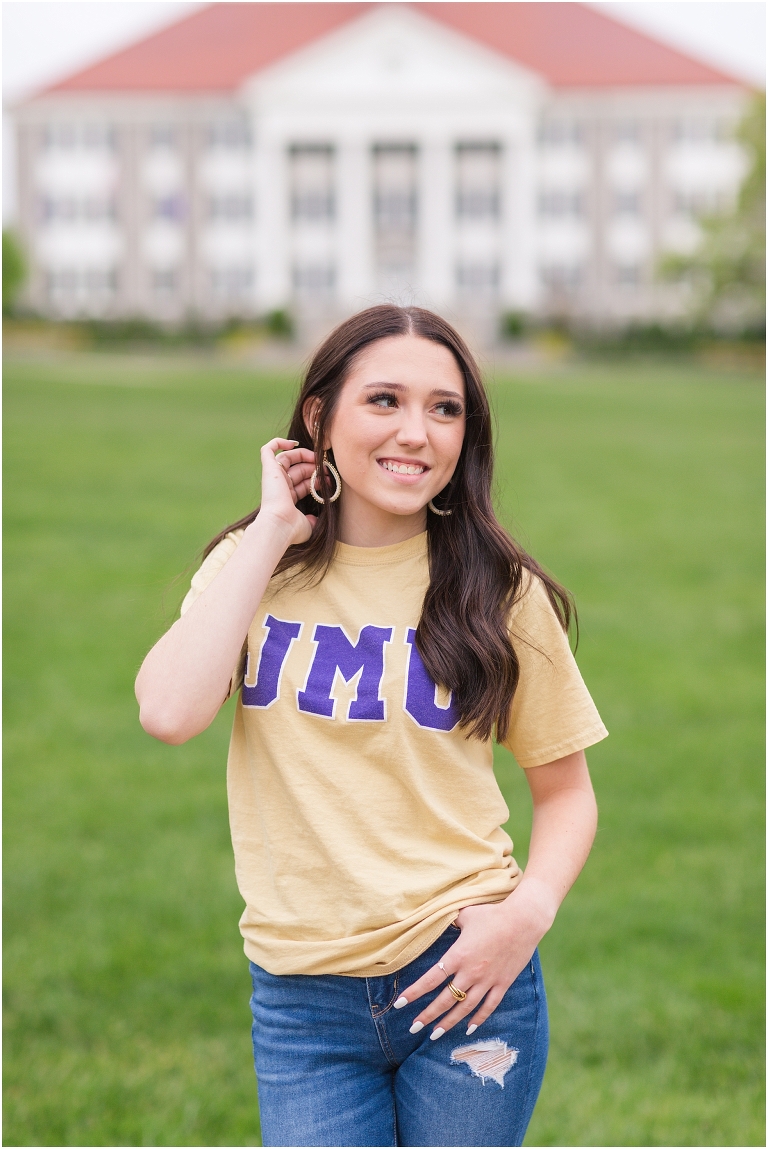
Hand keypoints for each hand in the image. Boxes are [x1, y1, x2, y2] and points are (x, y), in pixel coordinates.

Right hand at [257, 438, 318, 546]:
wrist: (280, 525)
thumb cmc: (292, 528)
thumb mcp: (308, 526)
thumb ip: (312, 521)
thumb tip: (314, 519)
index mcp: (287, 498)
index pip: (302, 483)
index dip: (316, 479)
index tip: (329, 480)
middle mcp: (279, 486)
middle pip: (297, 469)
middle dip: (314, 467)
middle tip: (326, 468)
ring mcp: (273, 477)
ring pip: (287, 457)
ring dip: (304, 455)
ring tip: (317, 458)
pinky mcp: (268, 469)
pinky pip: (268, 449)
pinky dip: (278, 442)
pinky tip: (293, 443)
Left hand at [397, 896, 549, 1039]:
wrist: (523, 920)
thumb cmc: (492, 914)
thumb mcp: (466, 915)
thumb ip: (451, 921)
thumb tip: (440, 919)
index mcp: (458, 955)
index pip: (431, 979)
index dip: (414, 993)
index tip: (400, 1004)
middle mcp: (470, 972)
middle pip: (445, 999)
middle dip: (428, 1015)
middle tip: (413, 1027)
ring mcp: (487, 980)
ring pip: (465, 1008)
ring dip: (449, 1022)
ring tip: (435, 1034)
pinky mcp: (502, 984)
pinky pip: (489, 1006)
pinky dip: (478, 1019)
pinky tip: (468, 1029)